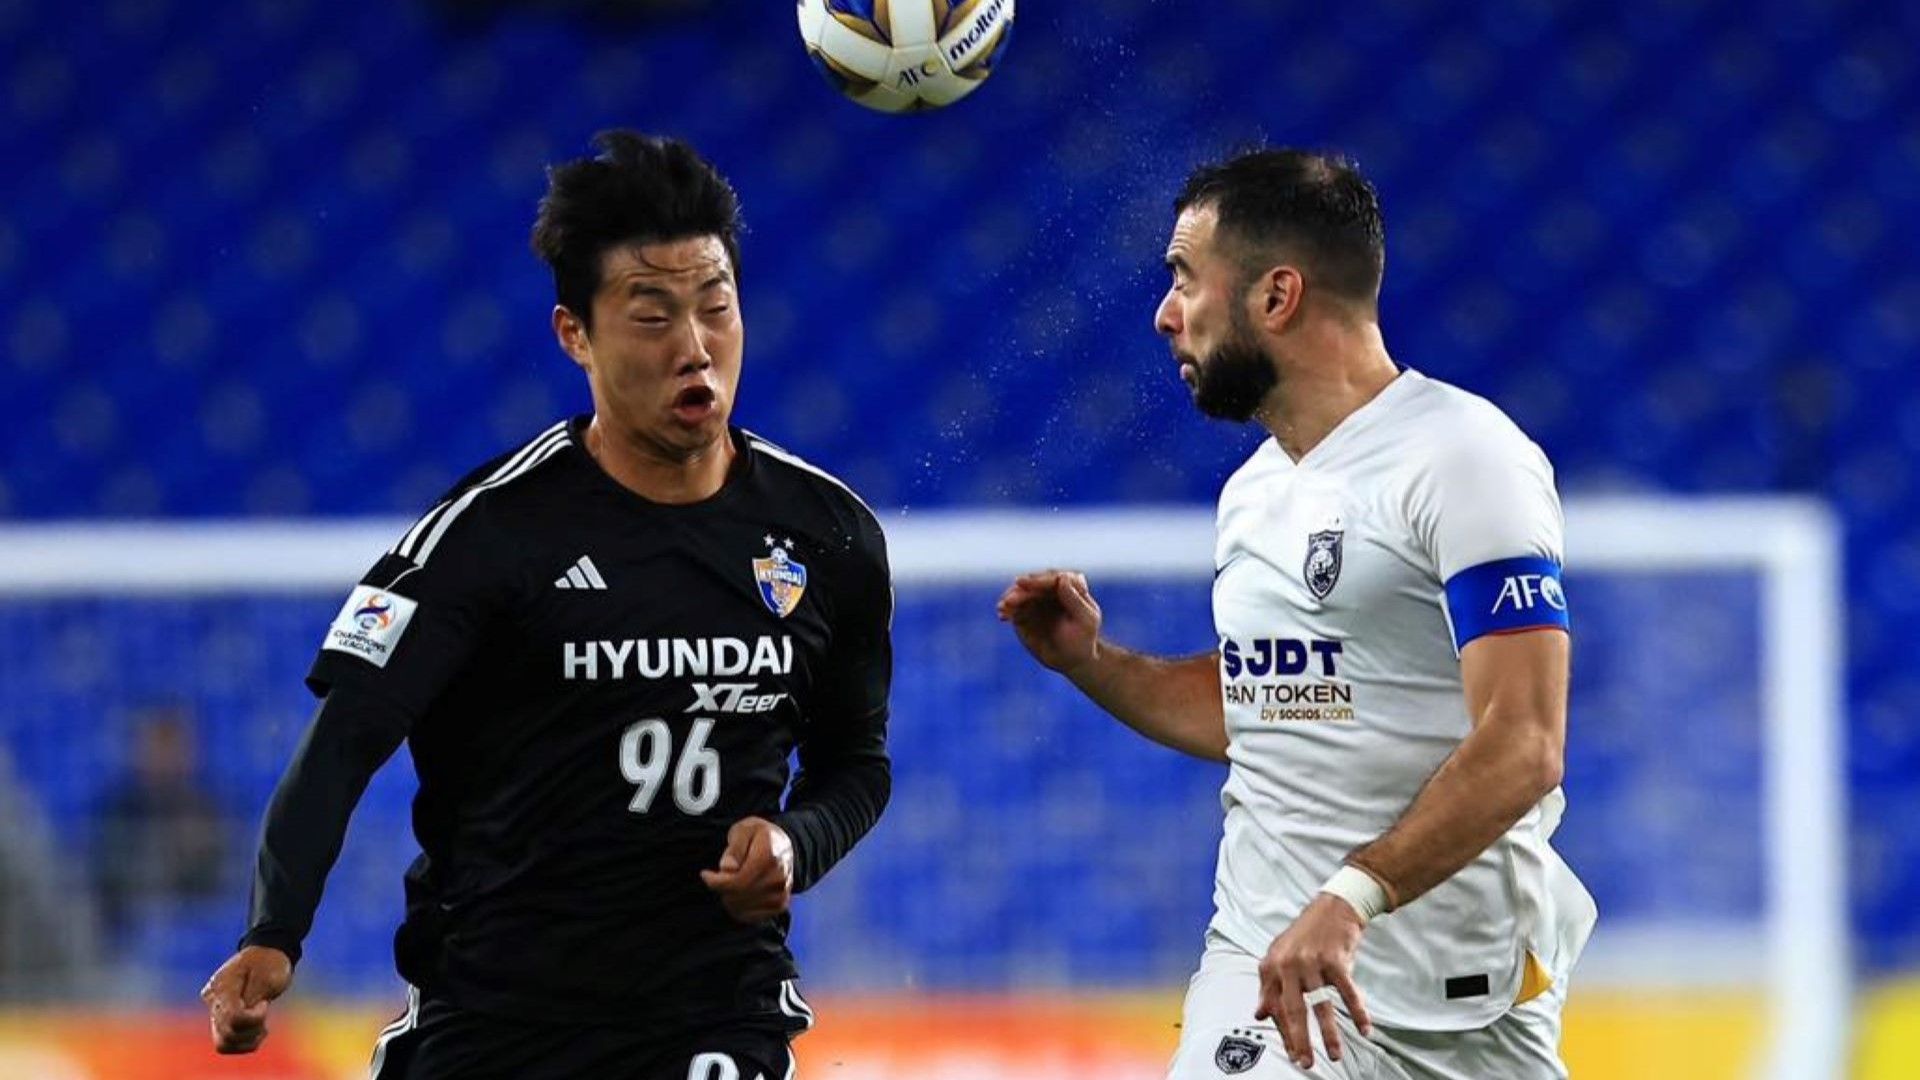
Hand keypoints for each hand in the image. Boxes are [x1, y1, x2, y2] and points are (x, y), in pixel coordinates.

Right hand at [201, 945, 293, 1053]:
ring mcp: (215, 1011)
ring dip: (247, 1040)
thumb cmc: (270, 963)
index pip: (233, 1018)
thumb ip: (253, 998)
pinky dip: (245, 1043)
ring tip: (263, 1026)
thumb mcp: (268, 977)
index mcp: (222, 986)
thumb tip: (240, 1019)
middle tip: (264, 1011)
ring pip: (224, 1044)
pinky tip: (259, 1030)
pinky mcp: (221, 1019)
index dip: (253, 1018)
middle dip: (251, 1030)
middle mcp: (213, 1000)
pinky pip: (227, 1044)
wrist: (266, 954)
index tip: (265, 1003)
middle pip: (227, 1034)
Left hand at [700, 817, 794, 922]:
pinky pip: (751, 917)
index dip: (717, 882)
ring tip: (730, 883)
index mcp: (770, 856)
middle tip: (718, 878)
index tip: (705, 875)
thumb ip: (735, 847)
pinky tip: (737, 894)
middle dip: (722, 889)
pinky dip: (738, 908)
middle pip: (739, 896)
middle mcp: (779, 877)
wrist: (781, 845)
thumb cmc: (758, 835)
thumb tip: (727, 868)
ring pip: (743, 908)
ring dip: (729, 898)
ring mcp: (781, 893)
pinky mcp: (780, 904)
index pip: (739, 881)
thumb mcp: (743, 830)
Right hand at [995, 570, 1101, 676]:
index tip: (1024, 584)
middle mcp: (1051, 587)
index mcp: (1071, 585)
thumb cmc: (1083, 639)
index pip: (1053, 578)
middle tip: (1010, 600)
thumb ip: (1074, 600)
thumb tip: (1062, 577)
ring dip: (1010, 599)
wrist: (1071, 659)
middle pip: (1033, 584)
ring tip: (1003, 608)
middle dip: (1020, 591)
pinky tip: (1002, 615)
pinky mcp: (1023, 611)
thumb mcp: (1085, 621)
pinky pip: (1012, 608)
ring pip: (1020, 593)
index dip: (1038, 581)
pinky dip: (1007, 610)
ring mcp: (1036, 598)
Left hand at [1255, 894, 1372, 1069]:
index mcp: (1272, 966)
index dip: (1284, 1033)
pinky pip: (1348, 992)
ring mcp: (1312, 962)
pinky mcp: (1335, 960)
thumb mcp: (1279, 957)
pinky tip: (1365, 1030)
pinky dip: (1358, 1013)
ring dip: (1329, 1034)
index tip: (1292, 1054)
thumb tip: (1259, 1014)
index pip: (1275, 1007)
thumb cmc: (1304, 936)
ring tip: (1335, 1055)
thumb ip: (1269, 986)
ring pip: (1321, 1006)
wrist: (1332, 908)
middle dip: (1299, 1040)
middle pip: (1293, 1010)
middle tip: (1304, 1063)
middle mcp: (1289, 964)